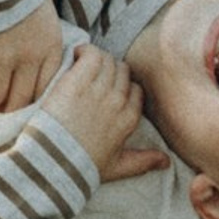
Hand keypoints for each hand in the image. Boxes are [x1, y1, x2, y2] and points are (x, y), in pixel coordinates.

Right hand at [0, 0, 64, 113]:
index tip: (19, 106)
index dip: (31, 103)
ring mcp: (5, 56)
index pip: (46, 88)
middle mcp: (32, 56)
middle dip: (7, 110)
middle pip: (21, 99)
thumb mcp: (41, 9)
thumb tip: (36, 51)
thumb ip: (40, 35)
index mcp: (51, 46)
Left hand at [42, 46, 167, 182]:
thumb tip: (166, 161)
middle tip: (92, 76)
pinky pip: (92, 54)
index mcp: (128, 119)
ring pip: (107, 60)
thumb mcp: (117, 167)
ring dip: (96, 59)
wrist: (52, 162)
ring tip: (82, 65)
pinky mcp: (78, 80)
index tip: (108, 89)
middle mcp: (118, 101)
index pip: (135, 89)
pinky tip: (76, 56)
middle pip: (122, 71)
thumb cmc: (81, 167)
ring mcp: (99, 89)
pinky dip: (84, 51)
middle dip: (109, 71)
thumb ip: (143, 161)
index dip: (123, 86)